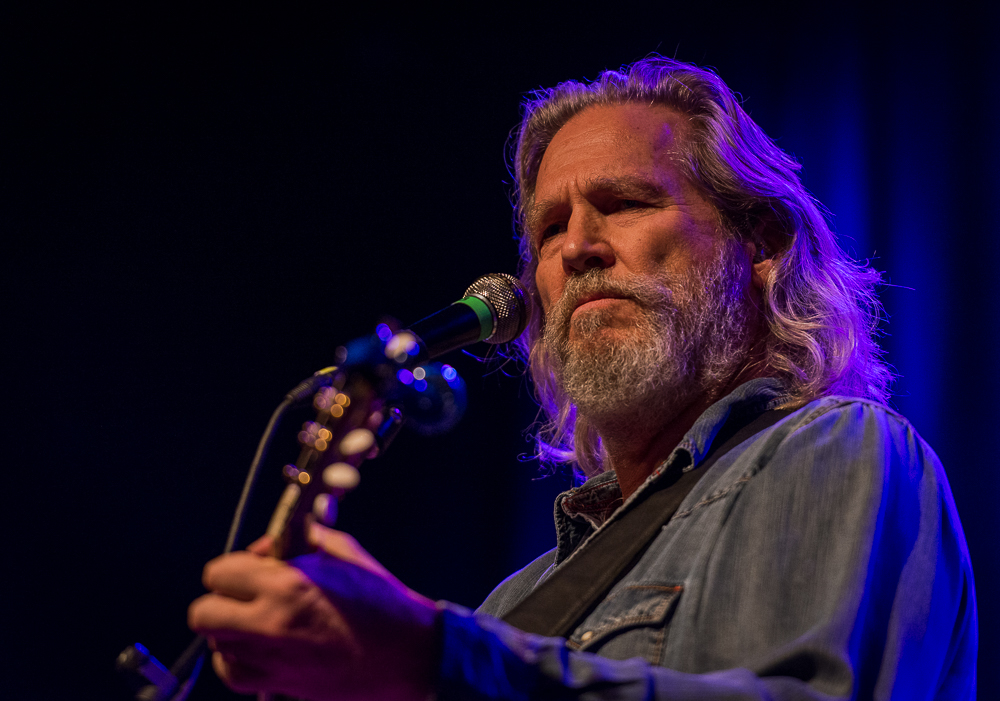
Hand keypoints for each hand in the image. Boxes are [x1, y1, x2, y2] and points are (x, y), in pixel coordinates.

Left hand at [188, 524, 439, 700]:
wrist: (407, 656)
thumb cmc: (382, 603)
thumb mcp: (344, 554)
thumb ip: (301, 542)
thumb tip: (269, 546)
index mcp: (288, 585)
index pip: (219, 572)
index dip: (235, 567)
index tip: (253, 568)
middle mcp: (270, 624)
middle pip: (202, 612)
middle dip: (220, 599)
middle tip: (246, 595)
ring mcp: (270, 661)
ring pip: (216, 642)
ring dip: (230, 628)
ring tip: (261, 620)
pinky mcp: (276, 686)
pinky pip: (231, 670)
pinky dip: (239, 657)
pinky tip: (264, 646)